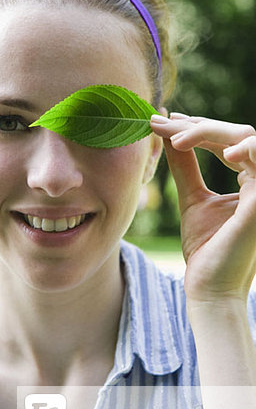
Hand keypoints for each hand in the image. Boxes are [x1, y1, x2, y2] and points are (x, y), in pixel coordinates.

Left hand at [150, 111, 255, 300]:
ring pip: (247, 138)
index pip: (226, 141)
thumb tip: (168, 136)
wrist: (209, 286)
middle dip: (196, 125)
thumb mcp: (192, 199)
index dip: (196, 128)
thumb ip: (185, 167)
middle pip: (235, 134)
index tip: (163, 122)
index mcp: (249, 179)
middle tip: (161, 123)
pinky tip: (212, 152)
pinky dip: (241, 148)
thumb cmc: (204, 249)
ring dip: (210, 131)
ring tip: (177, 137)